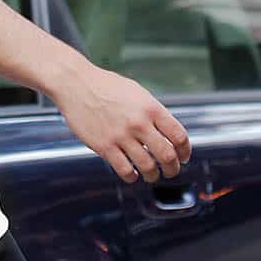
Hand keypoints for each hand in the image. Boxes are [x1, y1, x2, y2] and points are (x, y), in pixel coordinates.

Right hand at [55, 62, 191, 183]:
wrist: (75, 83)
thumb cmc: (104, 86)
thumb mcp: (136, 92)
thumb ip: (152, 111)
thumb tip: (166, 132)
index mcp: (150, 108)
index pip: (179, 136)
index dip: (185, 150)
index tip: (183, 156)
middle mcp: (139, 123)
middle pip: (167, 156)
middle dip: (173, 168)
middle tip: (170, 171)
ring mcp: (121, 136)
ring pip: (148, 167)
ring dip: (153, 175)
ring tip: (151, 174)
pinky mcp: (104, 146)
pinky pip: (125, 170)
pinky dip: (132, 177)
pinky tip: (132, 174)